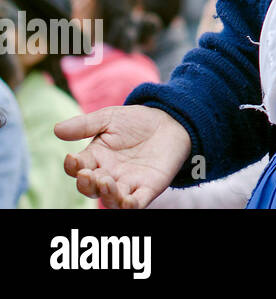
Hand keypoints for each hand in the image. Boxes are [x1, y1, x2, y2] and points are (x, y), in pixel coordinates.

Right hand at [55, 106, 192, 208]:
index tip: (71, 158)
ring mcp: (127, 184)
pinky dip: (130, 205)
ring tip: (106, 182)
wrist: (171, 122)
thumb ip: (85, 125)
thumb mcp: (110, 118)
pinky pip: (136, 203)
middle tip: (88, 174)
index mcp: (95, 159)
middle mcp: (108, 175)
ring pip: (111, 199)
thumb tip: (57, 129)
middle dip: (87, 184)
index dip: (72, 166)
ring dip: (106, 194)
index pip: (77, 168)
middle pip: (90, 188)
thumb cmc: (136, 122)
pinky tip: (127, 201)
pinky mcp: (148, 189)